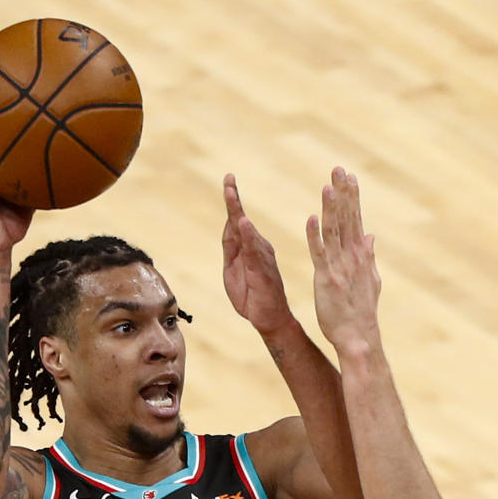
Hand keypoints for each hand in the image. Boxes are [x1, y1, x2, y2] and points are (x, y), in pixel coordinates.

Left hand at [221, 174, 291, 336]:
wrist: (269, 319)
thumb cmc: (252, 296)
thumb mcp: (233, 270)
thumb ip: (231, 248)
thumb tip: (231, 224)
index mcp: (249, 247)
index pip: (237, 222)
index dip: (232, 202)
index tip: (229, 180)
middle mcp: (258, 248)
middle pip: (241, 221)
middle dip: (233, 200)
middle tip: (228, 179)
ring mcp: (261, 258)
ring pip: (247, 231)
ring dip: (238, 211)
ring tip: (231, 193)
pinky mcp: (262, 270)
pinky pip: (254, 250)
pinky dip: (249, 236)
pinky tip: (243, 222)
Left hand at [306, 169, 380, 355]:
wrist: (358, 337)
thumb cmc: (361, 312)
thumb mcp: (368, 280)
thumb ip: (368, 256)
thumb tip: (371, 235)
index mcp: (359, 256)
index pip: (355, 220)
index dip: (352, 198)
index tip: (349, 176)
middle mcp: (351, 257)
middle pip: (347, 219)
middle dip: (343, 194)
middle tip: (339, 168)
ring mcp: (339, 267)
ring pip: (334, 232)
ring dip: (332, 208)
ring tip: (328, 186)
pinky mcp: (326, 279)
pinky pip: (319, 254)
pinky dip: (316, 236)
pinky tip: (312, 218)